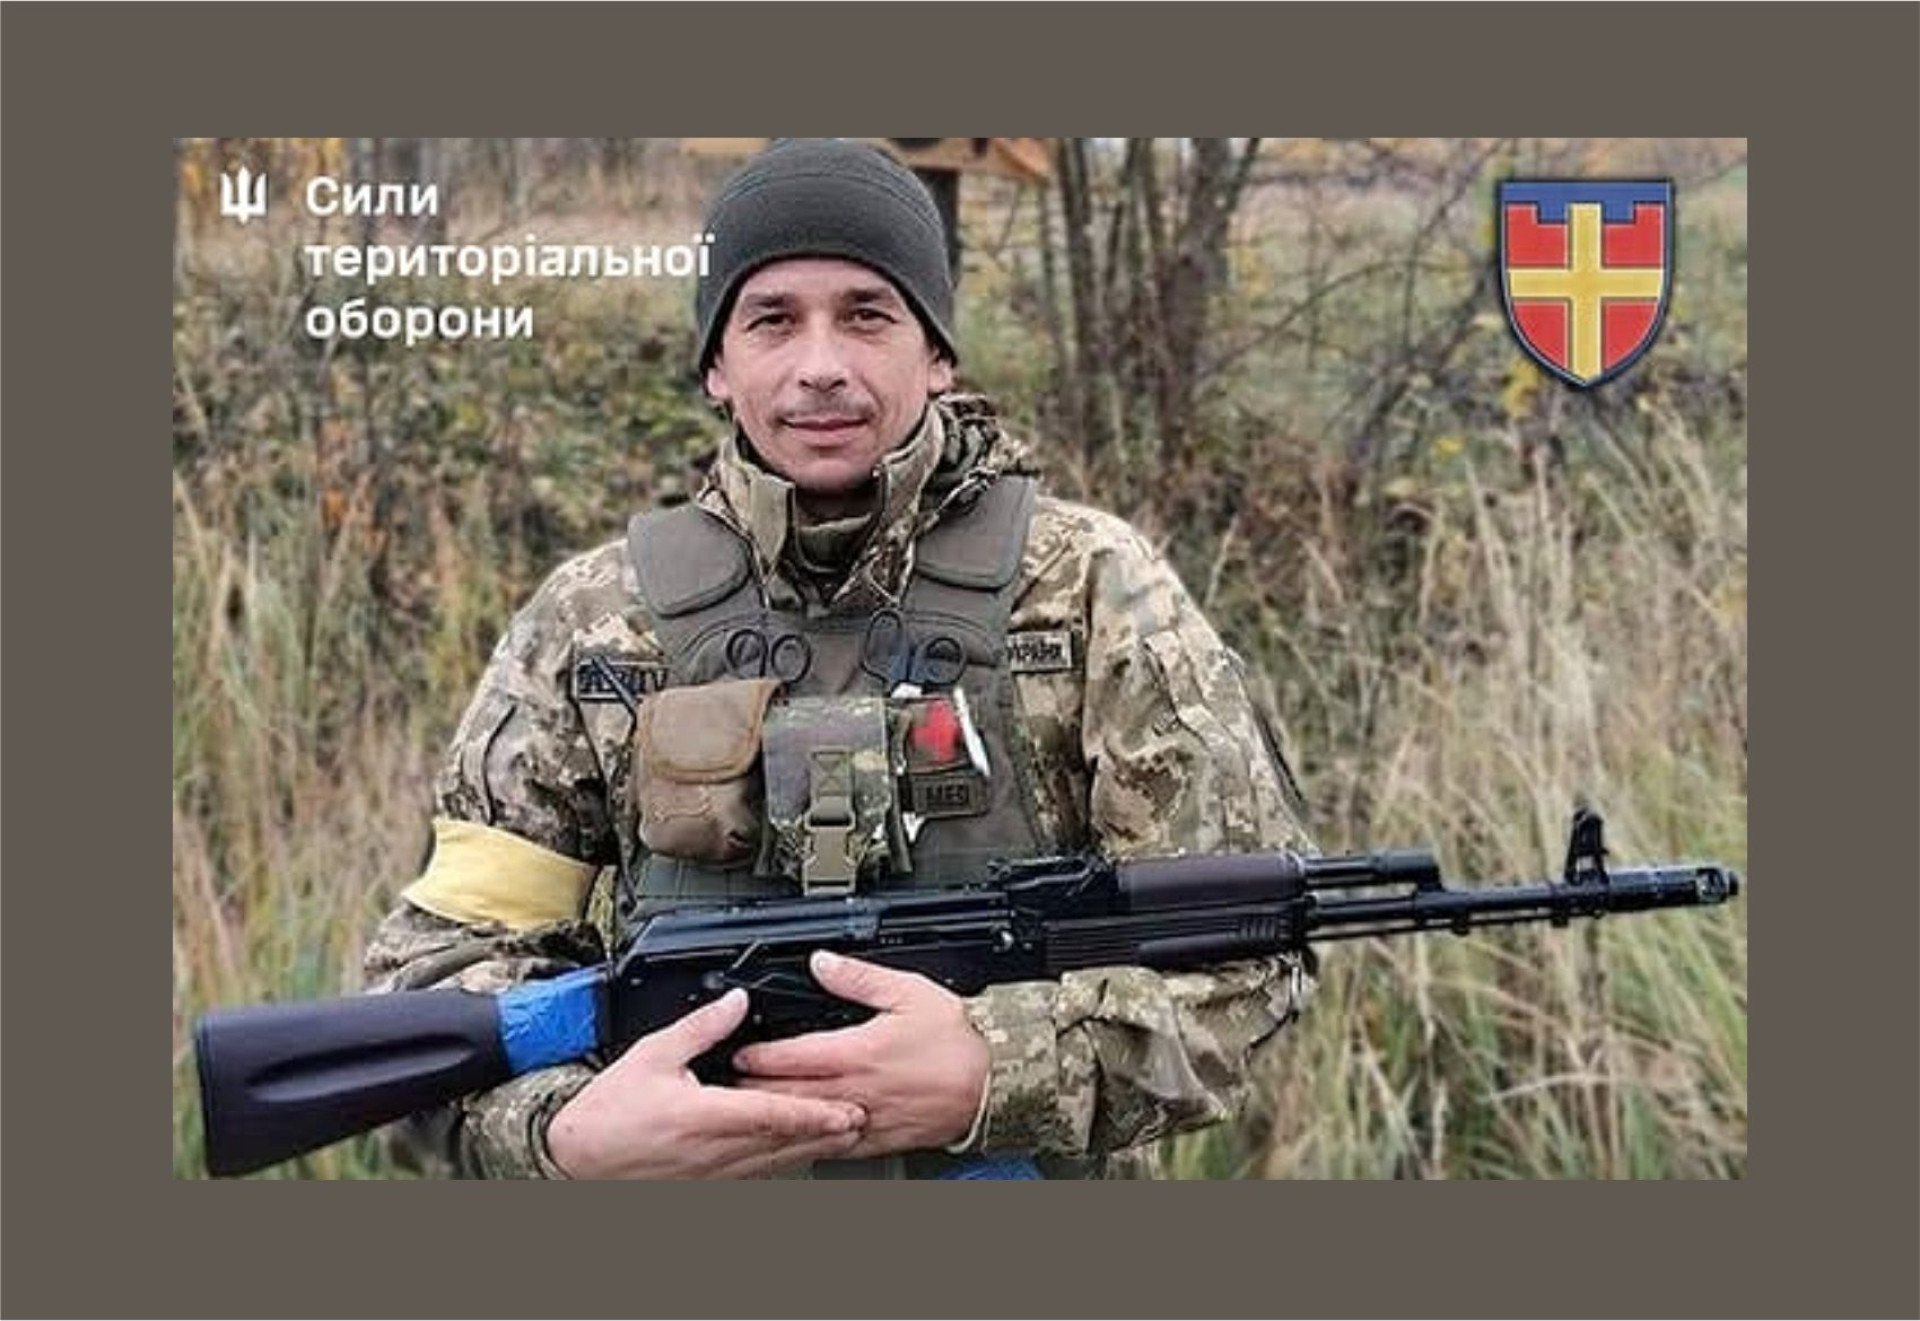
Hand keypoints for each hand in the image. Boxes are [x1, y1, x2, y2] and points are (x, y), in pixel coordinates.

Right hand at [545, 988, 866, 1178]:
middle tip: (864, 1121)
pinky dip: (782, 1162)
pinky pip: (753, 1174)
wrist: (577, 1159)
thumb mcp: (652, 1055)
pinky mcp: (705, 1184)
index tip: (844, 1110)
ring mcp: (710, 1172)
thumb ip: (700, 1028)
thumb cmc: (609, 1111)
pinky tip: (800, 1154)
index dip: (812, 1114)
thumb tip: (736, 1001)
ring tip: (846, 1137)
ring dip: (812, 1150)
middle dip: (826, 1133)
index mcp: (702, 1116)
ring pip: (773, 1163)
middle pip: (782, 1143)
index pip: (770, 1115)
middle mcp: (712, 1150)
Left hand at [733, 950, 990, 1157]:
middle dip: (754, 1093)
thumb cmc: (955, 1042)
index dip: (759, 1057)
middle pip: (790, 1095)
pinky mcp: (876, 1139)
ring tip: (746, 1118)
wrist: (991, 1087)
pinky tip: (792, 1142)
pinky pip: (832, 1147)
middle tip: (725, 1090)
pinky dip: (807, 1143)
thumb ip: (860, 978)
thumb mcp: (910, 992)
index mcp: (858, 1053)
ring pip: (807, 1124)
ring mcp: (863, 1119)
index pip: (794, 1056)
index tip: (738, 1054)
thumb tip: (822, 962)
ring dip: (775, 1120)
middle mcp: (855, 1090)